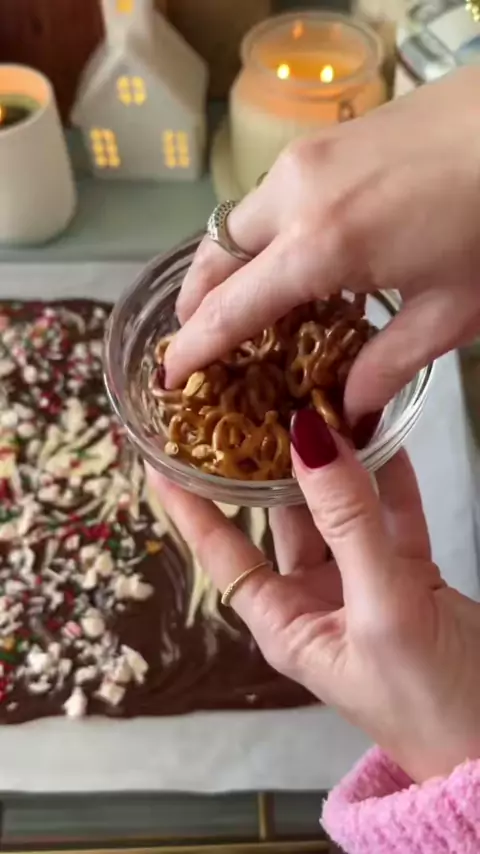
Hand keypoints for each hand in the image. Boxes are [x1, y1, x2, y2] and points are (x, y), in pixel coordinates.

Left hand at [147, 409, 479, 783]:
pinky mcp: (408, 572)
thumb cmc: (429, 705)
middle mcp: (314, 598)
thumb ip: (350, 522)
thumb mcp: (380, 611)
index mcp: (285, 622)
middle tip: (258, 400)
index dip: (190, 504)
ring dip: (334, 460)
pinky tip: (379, 427)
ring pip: (340, 507)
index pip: (223, 551)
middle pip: (281, 517)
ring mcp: (362, 582)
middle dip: (272, 462)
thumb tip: (308, 439)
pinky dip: (389, 473)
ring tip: (320, 399)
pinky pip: (392, 510)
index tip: (162, 453)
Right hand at [166, 66, 479, 419]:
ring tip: (247, 306)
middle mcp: (293, 194)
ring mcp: (306, 156)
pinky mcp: (325, 138)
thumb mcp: (450, 313)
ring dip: (229, 267)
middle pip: (214, 257)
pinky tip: (292, 258)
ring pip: (237, 223)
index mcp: (320, 246)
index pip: (229, 309)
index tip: (169, 376)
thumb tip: (346, 412)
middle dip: (199, 304)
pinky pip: (269, 197)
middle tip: (202, 342)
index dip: (194, 349)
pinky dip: (262, 236)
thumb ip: (386, 366)